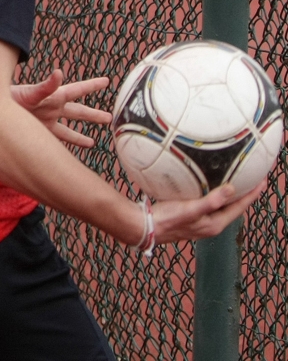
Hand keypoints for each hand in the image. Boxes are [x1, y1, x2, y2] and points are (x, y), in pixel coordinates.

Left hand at [11, 68, 110, 148]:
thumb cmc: (9, 97)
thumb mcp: (29, 92)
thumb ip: (45, 86)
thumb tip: (59, 72)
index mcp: (53, 97)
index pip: (76, 90)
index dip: (91, 86)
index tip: (107, 81)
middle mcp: (52, 110)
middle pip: (78, 112)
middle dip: (93, 115)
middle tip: (111, 118)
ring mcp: (45, 122)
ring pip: (68, 131)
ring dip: (80, 136)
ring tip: (93, 142)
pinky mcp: (38, 134)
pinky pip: (54, 143)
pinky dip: (63, 150)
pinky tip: (67, 156)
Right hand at [148, 181, 267, 244]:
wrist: (146, 227)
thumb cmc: (167, 219)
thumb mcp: (191, 210)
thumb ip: (212, 201)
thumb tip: (232, 190)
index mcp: (215, 224)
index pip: (239, 208)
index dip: (251, 195)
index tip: (262, 182)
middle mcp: (210, 224)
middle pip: (233, 208)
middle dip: (244, 195)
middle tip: (253, 179)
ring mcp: (201, 221)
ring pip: (222, 207)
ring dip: (230, 195)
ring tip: (236, 182)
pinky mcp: (191, 217)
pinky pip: (209, 204)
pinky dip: (214, 195)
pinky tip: (208, 186)